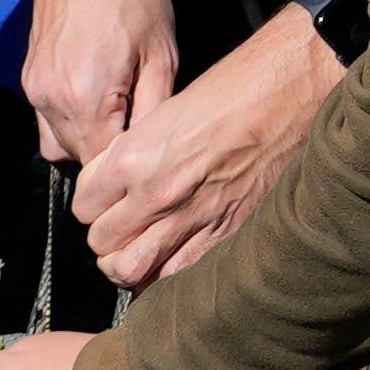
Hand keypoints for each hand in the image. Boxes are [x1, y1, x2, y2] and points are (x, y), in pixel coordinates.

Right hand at [18, 0, 170, 157]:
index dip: (131, 165)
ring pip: (58, 141)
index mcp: (84, 97)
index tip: (154, 156)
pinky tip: (103, 88)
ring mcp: (32, 86)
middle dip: (110, 153)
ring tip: (123, 107)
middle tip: (144, 130)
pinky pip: (48, 115)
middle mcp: (48, 98)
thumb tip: (153, 152)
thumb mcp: (162, 54)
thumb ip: (154, 111)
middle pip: (78, 159)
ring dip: (89, 136)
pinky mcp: (28, 72)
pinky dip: (73, 115)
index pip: (104, 165)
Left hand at [76, 0, 338, 288]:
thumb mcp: (164, 112)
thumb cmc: (231, 92)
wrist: (286, 96)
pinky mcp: (224, 236)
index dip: (91, 203)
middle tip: (118, 226)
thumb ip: (133, 152)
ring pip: (130, 270)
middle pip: (102, 243)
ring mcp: (191, 221)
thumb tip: (115, 179)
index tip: (102, 199)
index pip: (83, 204)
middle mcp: (156, 196)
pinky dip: (164, 274)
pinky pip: (176, 276)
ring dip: (128, 262)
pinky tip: (169, 260)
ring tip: (137, 250)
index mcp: (134, 158)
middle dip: (105, 237)